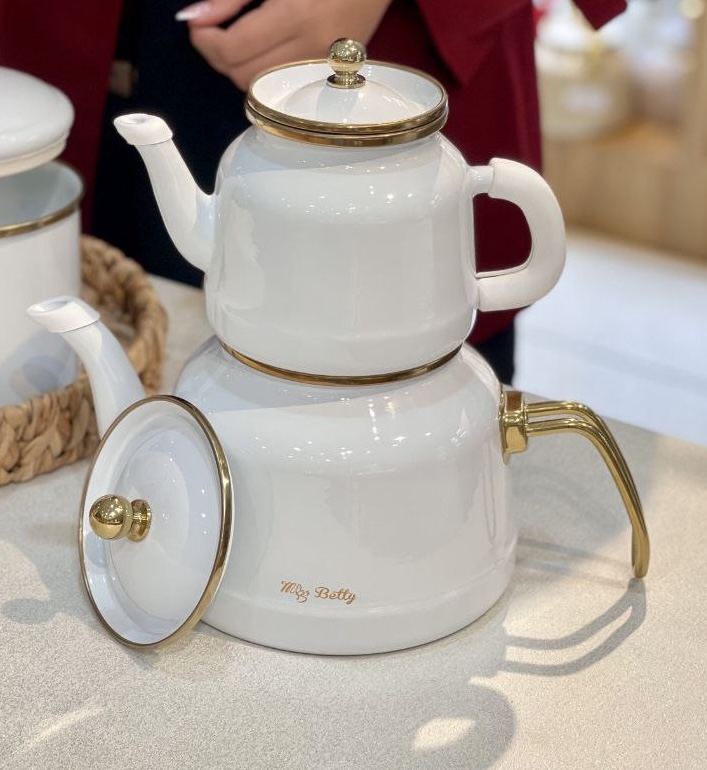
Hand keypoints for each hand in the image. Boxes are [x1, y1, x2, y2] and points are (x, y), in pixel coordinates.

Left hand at [176, 0, 393, 90]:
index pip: (233, 49)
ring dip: (239, 69)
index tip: (196, 21)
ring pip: (260, 90)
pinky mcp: (327, 79)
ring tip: (238, 39)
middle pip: (242, 77)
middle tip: (214, 30)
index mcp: (298, 18)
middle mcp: (311, 52)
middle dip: (218, 56)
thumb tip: (194, 18)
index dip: (204, 38)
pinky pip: (281, 89)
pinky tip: (262, 52)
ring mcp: (321, 71)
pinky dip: (262, 75)